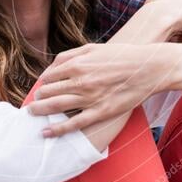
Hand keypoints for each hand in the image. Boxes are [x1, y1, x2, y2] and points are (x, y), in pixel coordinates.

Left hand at [25, 43, 165, 136]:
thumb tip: (51, 67)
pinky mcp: (101, 112)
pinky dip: (57, 130)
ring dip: (40, 111)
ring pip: (57, 107)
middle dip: (39, 98)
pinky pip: (74, 124)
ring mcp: (90, 98)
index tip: (41, 87)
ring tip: (32, 113)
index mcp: (78, 64)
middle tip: (33, 103)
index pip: (50, 76)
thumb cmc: (122, 56)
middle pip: (50, 92)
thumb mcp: (93, 48)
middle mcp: (81, 82)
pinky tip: (45, 132)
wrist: (150, 68)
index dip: (43, 83)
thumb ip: (70, 55)